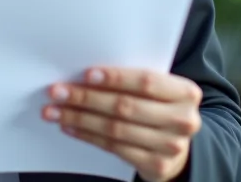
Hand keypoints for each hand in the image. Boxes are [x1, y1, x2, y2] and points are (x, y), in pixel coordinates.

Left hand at [42, 67, 201, 181]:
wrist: (177, 146)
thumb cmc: (159, 108)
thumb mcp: (159, 91)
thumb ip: (134, 81)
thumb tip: (86, 74)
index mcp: (185, 93)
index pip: (146, 81)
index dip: (115, 78)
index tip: (86, 75)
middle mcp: (182, 120)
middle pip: (125, 106)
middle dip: (86, 98)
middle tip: (57, 92)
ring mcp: (171, 146)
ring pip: (115, 128)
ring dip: (79, 118)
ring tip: (55, 110)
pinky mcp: (156, 165)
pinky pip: (114, 147)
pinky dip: (87, 135)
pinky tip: (70, 126)